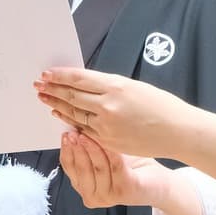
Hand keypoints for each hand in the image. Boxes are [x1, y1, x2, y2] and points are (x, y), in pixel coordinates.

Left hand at [35, 68, 191, 158]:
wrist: (177, 131)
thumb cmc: (161, 106)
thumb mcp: (135, 86)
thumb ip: (110, 87)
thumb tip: (86, 85)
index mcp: (116, 86)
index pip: (79, 79)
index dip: (60, 76)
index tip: (47, 73)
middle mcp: (108, 105)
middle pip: (72, 96)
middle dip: (53, 89)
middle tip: (38, 84)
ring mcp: (106, 125)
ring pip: (74, 113)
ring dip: (57, 105)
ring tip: (44, 98)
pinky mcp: (108, 141)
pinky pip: (83, 129)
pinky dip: (70, 121)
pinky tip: (60, 115)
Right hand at [58, 131, 166, 208]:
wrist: (158, 182)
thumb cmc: (132, 167)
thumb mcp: (105, 153)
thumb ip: (89, 144)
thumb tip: (74, 124)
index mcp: (84, 186)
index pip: (69, 167)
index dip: (66, 149)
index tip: (66, 133)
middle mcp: (92, 195)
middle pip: (81, 168)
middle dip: (77, 147)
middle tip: (76, 130)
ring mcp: (108, 196)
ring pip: (97, 167)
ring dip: (92, 147)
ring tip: (90, 132)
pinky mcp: (124, 191)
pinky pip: (115, 167)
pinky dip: (111, 152)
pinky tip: (110, 138)